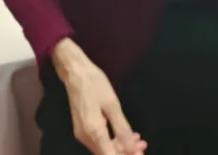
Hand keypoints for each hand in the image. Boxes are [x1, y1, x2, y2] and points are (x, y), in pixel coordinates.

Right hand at [52, 40, 145, 154]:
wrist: (75, 72)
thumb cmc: (95, 84)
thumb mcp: (112, 104)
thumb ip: (122, 129)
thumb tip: (131, 148)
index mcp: (93, 131)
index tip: (140, 152)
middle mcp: (85, 137)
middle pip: (107, 154)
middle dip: (125, 151)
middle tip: (142, 144)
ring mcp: (82, 134)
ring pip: (103, 148)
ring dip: (120, 146)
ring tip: (136, 138)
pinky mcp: (82, 129)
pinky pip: (98, 141)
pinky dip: (112, 140)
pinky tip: (123, 133)